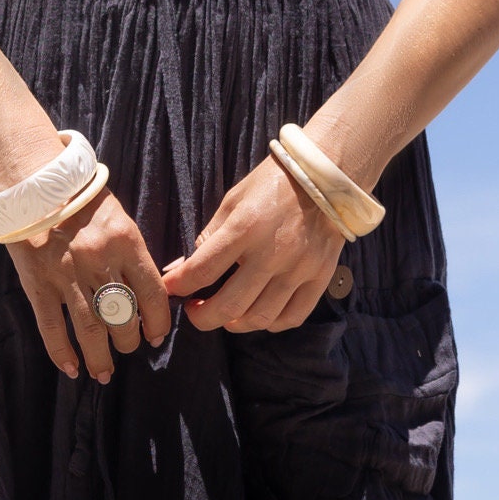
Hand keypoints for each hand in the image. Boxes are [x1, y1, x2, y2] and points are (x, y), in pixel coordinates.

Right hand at [4, 190, 171, 382]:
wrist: (32, 182)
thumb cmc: (80, 201)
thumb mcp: (117, 219)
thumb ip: (132, 255)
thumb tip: (149, 294)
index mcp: (125, 240)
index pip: (151, 292)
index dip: (157, 322)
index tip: (155, 336)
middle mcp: (98, 260)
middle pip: (122, 315)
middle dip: (128, 340)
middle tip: (127, 348)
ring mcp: (66, 274)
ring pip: (91, 329)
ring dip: (100, 357)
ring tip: (104, 372)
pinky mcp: (38, 284)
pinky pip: (53, 327)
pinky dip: (62, 353)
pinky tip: (72, 369)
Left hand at [160, 157, 344, 333]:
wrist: (327, 175)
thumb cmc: (272, 186)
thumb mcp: (233, 200)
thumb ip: (209, 237)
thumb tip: (182, 270)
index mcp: (246, 227)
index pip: (203, 270)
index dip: (179, 286)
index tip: (171, 289)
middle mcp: (272, 252)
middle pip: (229, 306)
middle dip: (203, 317)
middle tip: (195, 311)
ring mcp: (299, 268)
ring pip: (259, 318)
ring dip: (234, 324)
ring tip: (225, 315)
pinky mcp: (320, 276)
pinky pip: (292, 317)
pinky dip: (270, 324)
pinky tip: (258, 314)